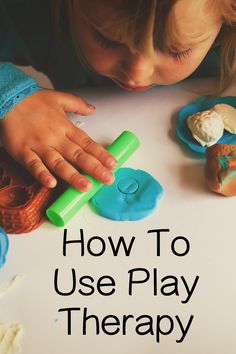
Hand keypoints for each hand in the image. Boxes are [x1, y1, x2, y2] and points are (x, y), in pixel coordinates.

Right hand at [0, 89, 116, 190]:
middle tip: (107, 179)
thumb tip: (92, 109)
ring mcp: (39, 146)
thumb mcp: (58, 97)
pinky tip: (51, 183)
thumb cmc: (32, 100)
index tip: (112, 164)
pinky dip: (42, 174)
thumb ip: (77, 104)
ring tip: (85, 186)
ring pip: (58, 163)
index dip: (101, 154)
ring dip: (72, 176)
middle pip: (78, 156)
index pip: (87, 143)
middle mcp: (55, 138)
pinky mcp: (23, 152)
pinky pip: (33, 165)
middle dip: (94, 168)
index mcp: (65, 127)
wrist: (7, 97)